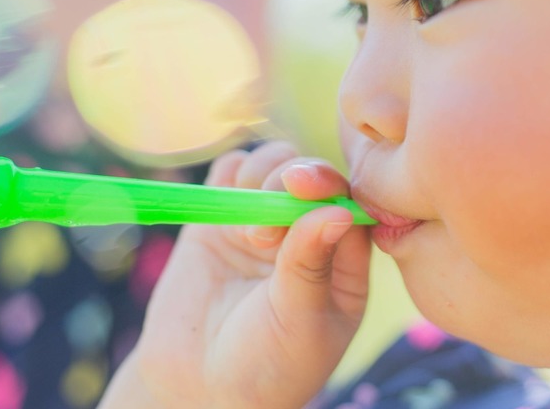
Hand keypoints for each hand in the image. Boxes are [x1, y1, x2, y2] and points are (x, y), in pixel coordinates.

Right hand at [100, 141, 371, 408]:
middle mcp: (310, 233)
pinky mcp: (222, 215)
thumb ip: (311, 265)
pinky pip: (233, 169)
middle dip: (295, 182)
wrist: (196, 387)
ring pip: (277, 163)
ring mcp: (266, 220)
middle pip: (316, 175)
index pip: (353, 202)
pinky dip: (232, 173)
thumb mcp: (297, 321)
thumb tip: (339, 211)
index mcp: (346, 261)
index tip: (305, 188)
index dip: (332, 188)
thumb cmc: (265, 367)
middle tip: (268, 229)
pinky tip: (226, 207)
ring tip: (250, 233)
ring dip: (264, 176)